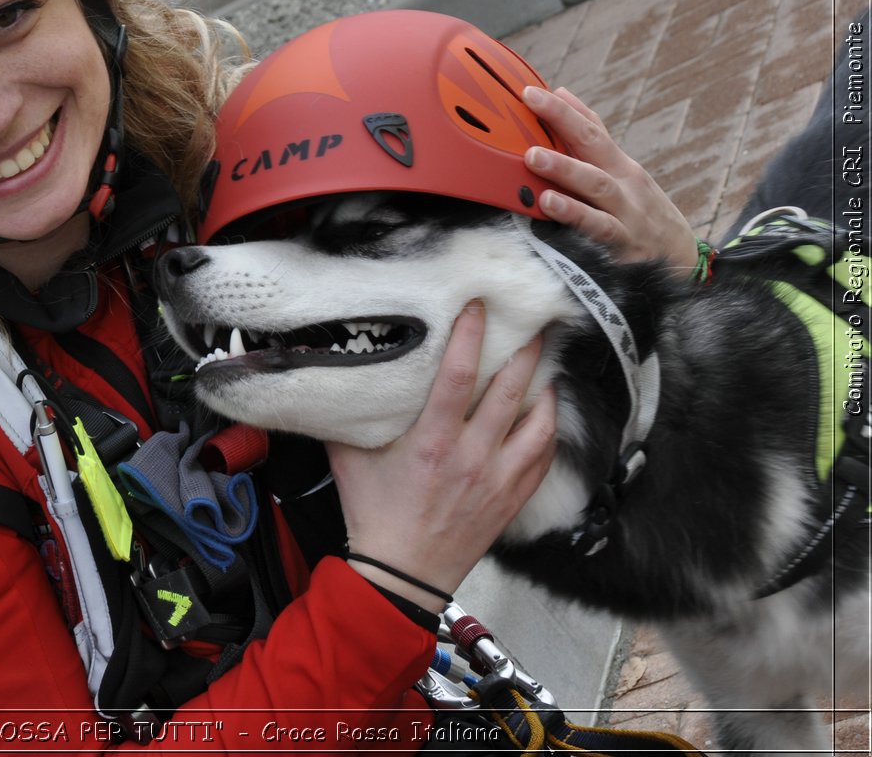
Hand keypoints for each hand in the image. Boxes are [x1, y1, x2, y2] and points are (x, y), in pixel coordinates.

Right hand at [325, 302, 555, 609]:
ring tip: (545, 361)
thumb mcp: (347, 459)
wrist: (402, 574)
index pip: (459, 376)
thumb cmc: (373, 515)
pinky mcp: (512, 498)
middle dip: (524, 351)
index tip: (478, 307)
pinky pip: (544, 456)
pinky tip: (547, 411)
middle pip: (510, 392)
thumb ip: (346, 415)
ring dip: (545, 387)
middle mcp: (472, 457)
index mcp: (431, 443)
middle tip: (532, 321)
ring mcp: (498, 479)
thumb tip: (334, 375)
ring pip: (539, 423)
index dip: (471, 337)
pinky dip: (549, 429)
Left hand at [521, 85, 698, 268]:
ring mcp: (627, 214)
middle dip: (562, 125)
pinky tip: (549, 206)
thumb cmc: (640, 212)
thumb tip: (562, 94)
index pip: (590, 130)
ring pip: (596, 187)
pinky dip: (575, 216)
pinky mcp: (624, 246)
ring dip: (564, 170)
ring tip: (533, 157)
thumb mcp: (622, 176)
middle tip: (531, 105)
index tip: (530, 91)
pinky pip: (598, 228)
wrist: (682, 262)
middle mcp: (625, 185)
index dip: (562, 110)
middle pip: (594, 148)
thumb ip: (592, 139)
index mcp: (620, 167)